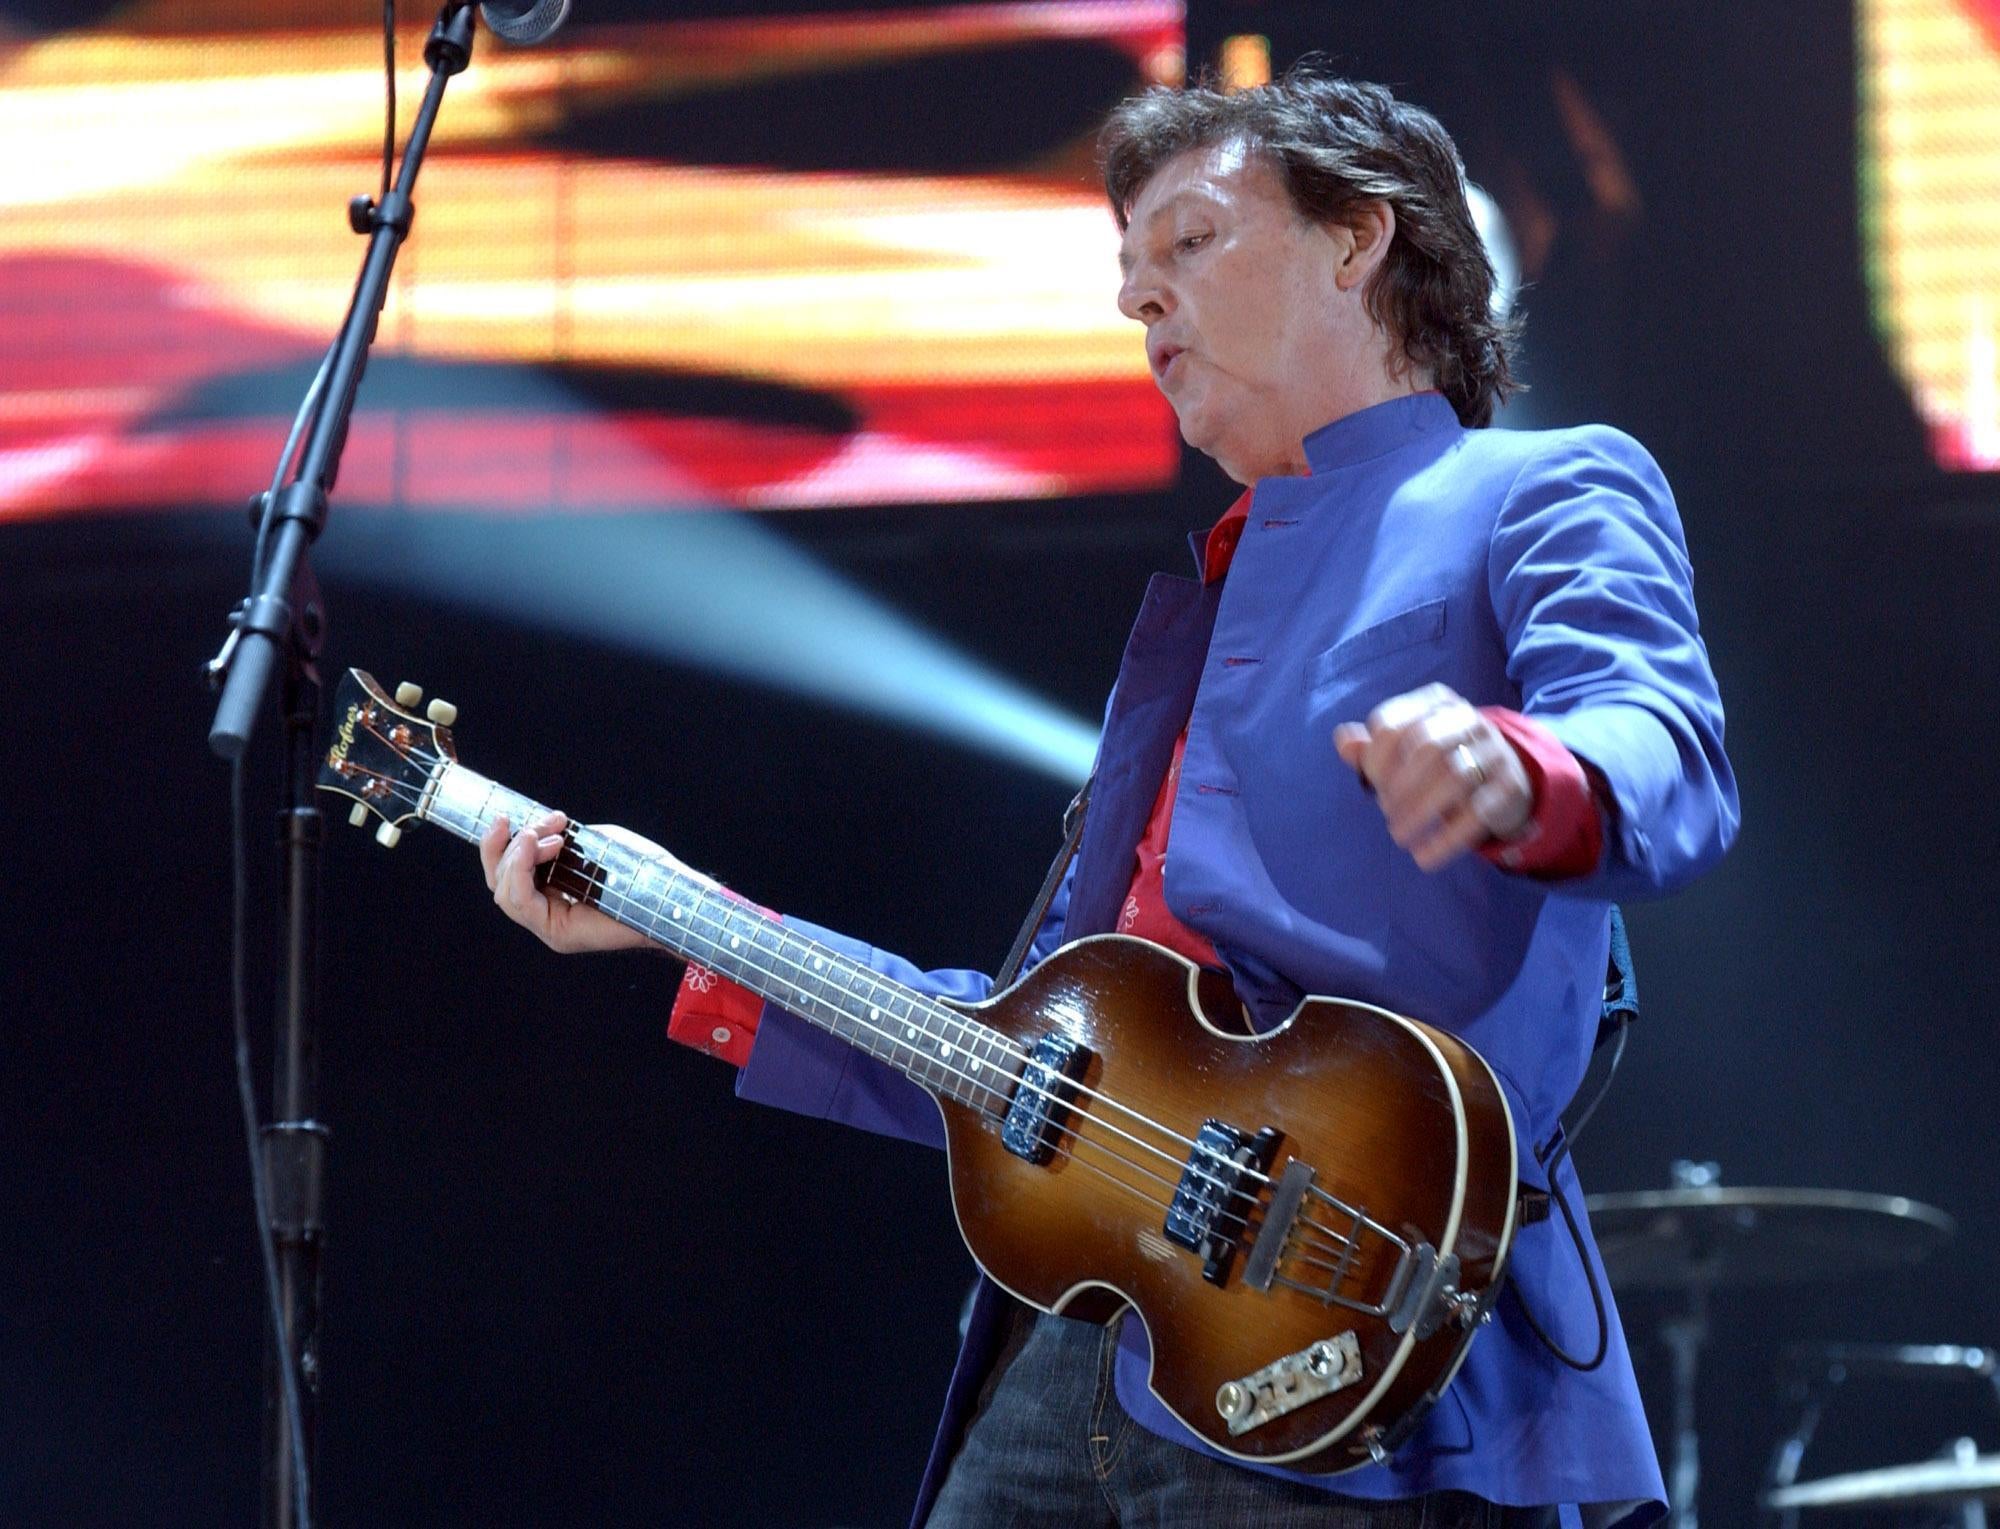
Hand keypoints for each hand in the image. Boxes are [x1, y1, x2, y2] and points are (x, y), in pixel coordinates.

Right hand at [478, 810, 663, 953]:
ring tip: (546, 836)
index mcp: (551, 892)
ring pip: (505, 892)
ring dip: (518, 855)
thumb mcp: (594, 845)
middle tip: (530, 824)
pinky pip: (522, 903)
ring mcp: (550, 926)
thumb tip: (539, 829)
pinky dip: (523, 871)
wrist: (673, 893)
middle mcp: (545, 912)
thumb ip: (564, 841)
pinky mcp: (559, 933)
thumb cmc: (643, 869)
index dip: (498, 844)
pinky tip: (542, 848)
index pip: (506, 873)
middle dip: (507, 845)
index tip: (506, 816)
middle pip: (498, 882)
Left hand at [1333, 684, 1533, 870]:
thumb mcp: (1406, 752)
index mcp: (1435, 703)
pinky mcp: (1511, 785)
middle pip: (1425, 746)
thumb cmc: (1441, 764)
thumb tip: (1343, 741)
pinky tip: (1424, 857)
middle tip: (1386, 813)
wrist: (1505, 780)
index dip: (1375, 760)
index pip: (1392, 724)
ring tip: (1399, 836)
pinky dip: (1446, 839)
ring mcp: (1495, 750)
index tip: (1373, 785)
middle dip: (1399, 785)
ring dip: (1419, 812)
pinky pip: (1478, 812)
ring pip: (1454, 777)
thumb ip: (1372, 749)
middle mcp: (1469, 719)